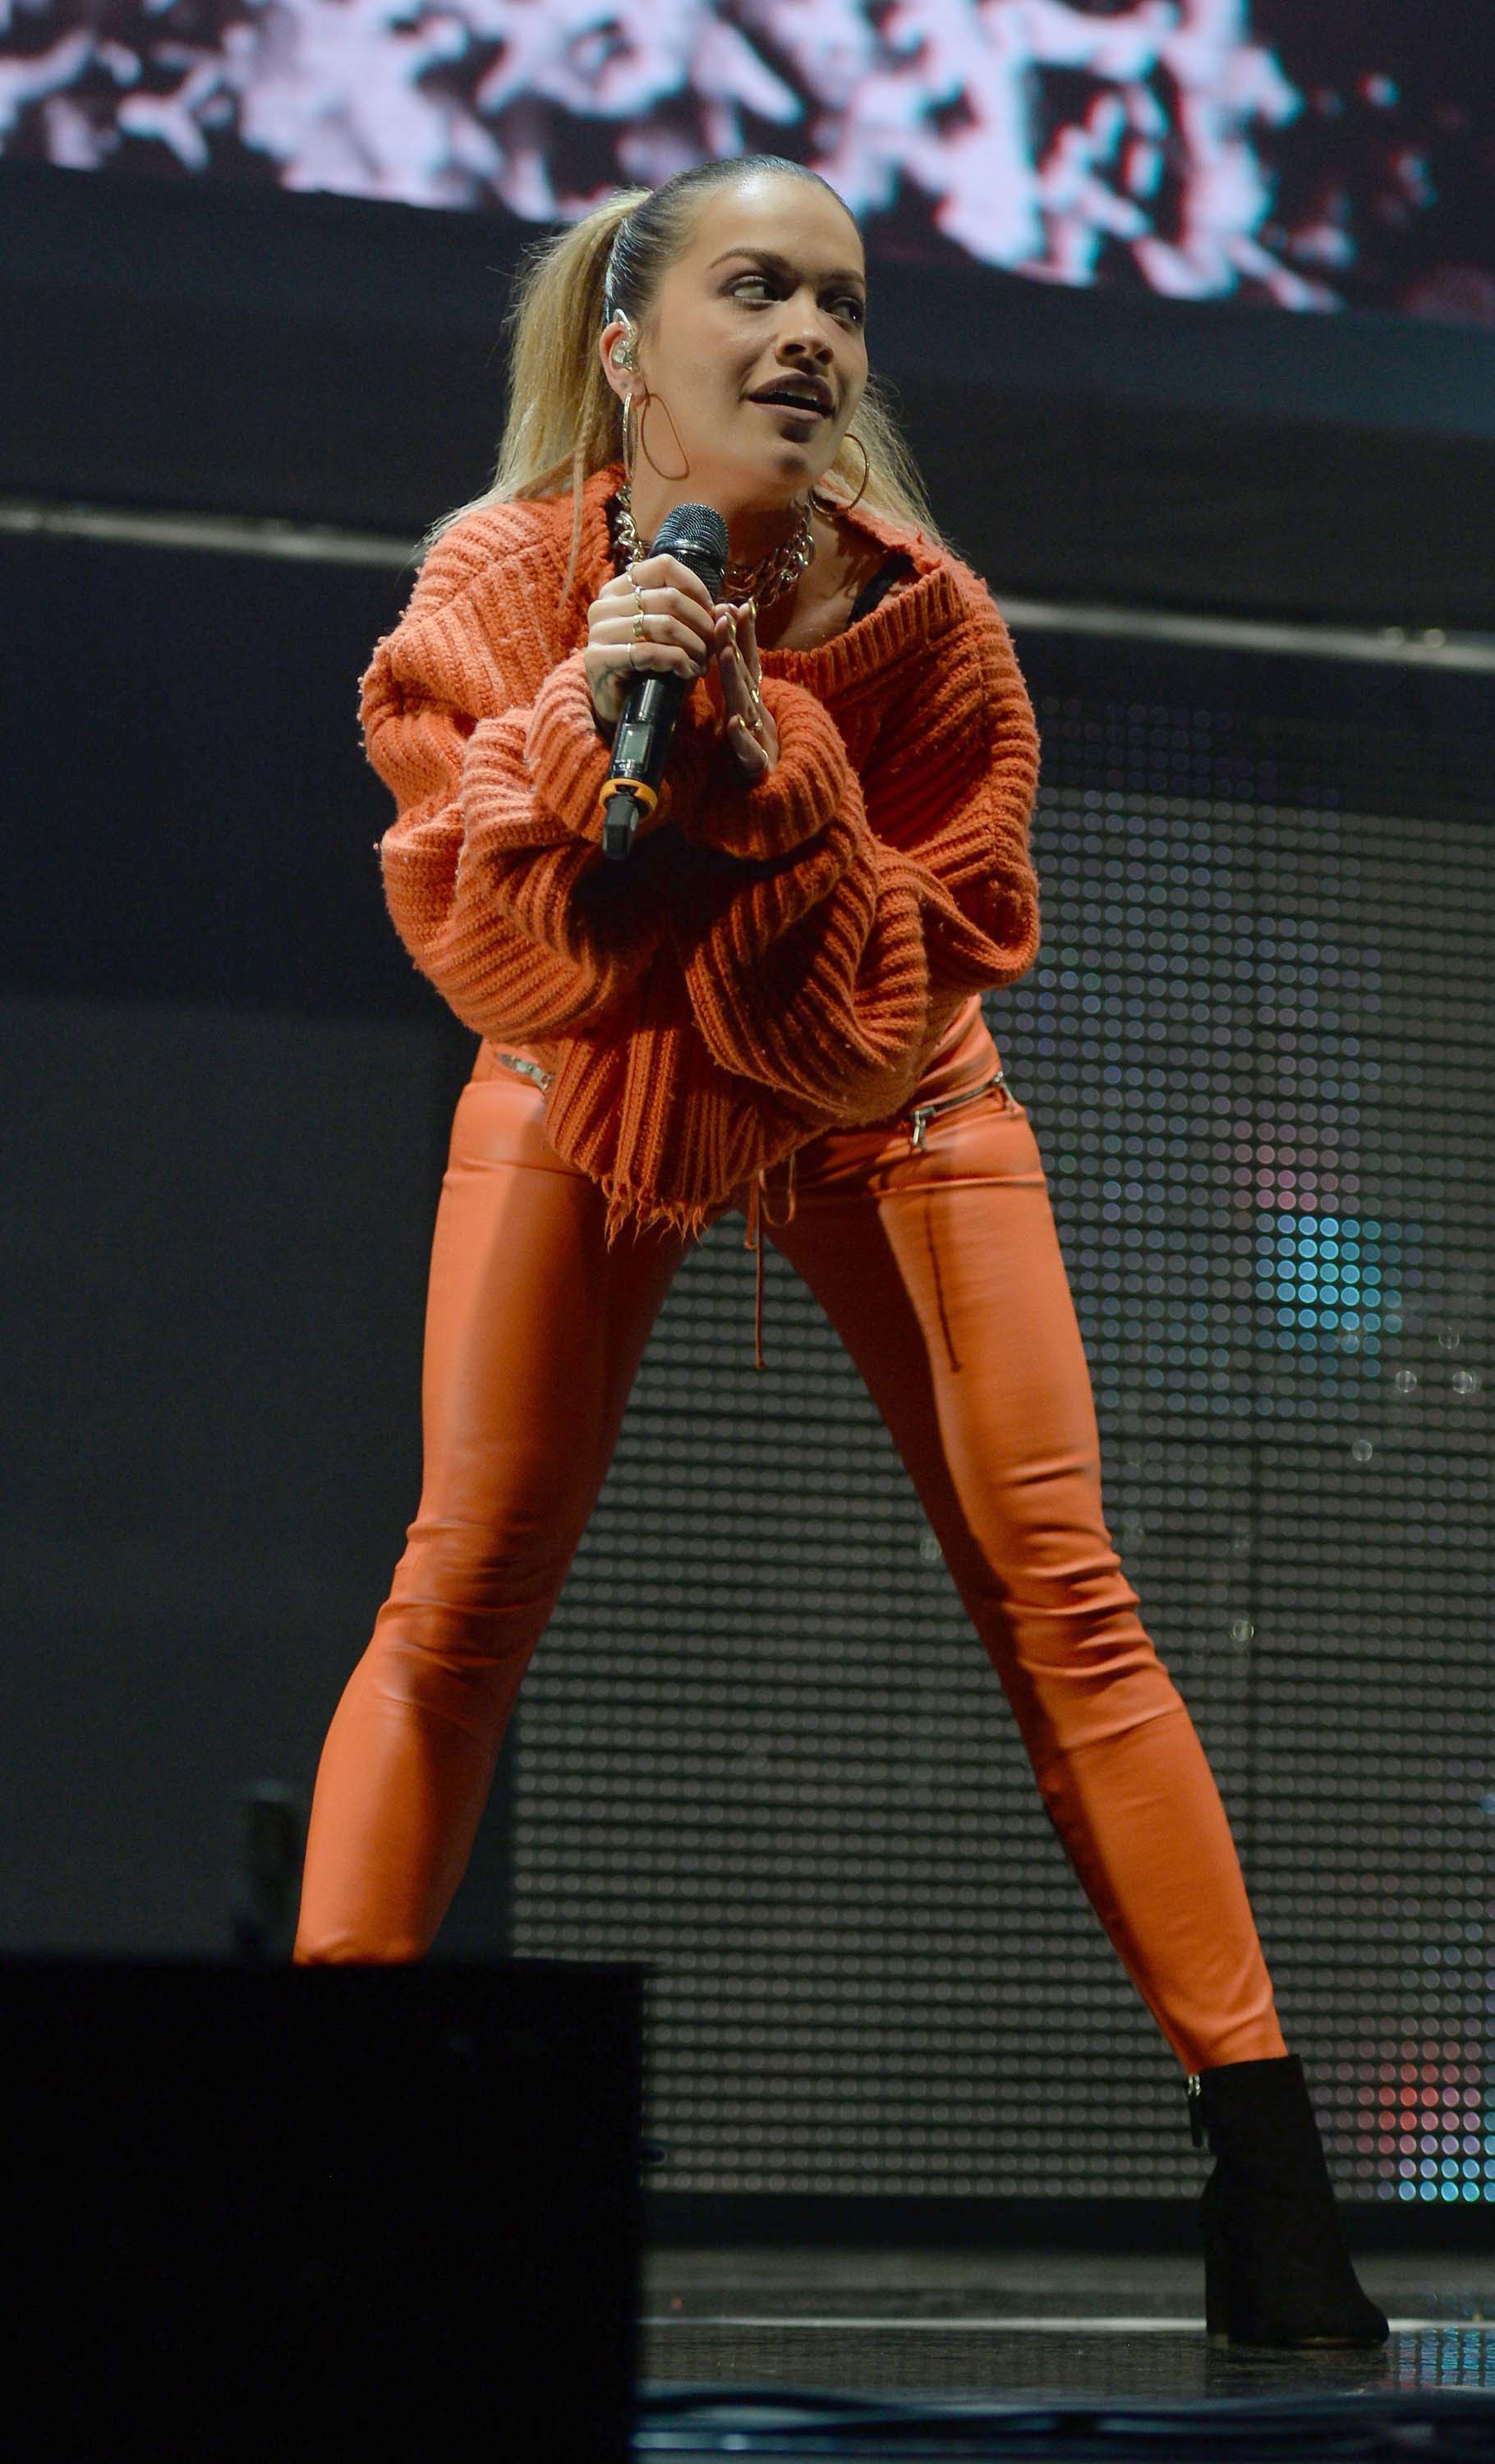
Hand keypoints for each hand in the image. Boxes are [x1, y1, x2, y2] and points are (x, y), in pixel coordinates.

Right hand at [584, 551, 717, 731]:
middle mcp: (605, 604)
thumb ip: (699, 617)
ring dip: (693, 646)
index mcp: (620, 589)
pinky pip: (649, 652)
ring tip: (702, 663)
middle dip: (701, 624)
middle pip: (669, 598)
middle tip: (713, 647)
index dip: (696, 588)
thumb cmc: (650, 668)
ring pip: (663, 625)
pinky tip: (687, 673)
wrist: (619, 707)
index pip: (664, 567)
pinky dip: (676, 662)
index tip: (711, 615)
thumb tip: (729, 608)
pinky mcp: (597, 658)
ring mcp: (598, 631)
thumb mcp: (675, 636)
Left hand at [709, 599, 778, 782]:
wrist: (782, 797)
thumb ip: (735, 681)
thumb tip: (725, 643)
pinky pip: (749, 751)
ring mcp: (759, 737)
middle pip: (746, 674)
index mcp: (752, 701)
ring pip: (745, 704)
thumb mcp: (744, 713)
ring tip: (724, 652)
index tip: (734, 604)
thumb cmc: (754, 751)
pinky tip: (733, 722)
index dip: (742, 633)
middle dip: (735, 643)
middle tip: (724, 614)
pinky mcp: (756, 767)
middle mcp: (756, 713)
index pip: (748, 662)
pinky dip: (742, 736)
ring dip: (736, 678)